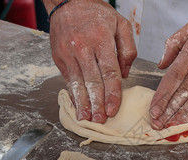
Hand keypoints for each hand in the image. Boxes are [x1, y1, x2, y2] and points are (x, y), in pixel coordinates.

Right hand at [47, 0, 136, 122]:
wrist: (67, 2)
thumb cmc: (96, 13)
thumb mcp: (120, 24)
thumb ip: (128, 48)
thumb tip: (125, 74)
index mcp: (100, 40)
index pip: (108, 72)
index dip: (112, 93)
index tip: (114, 109)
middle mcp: (83, 48)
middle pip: (92, 81)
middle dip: (97, 103)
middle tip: (100, 119)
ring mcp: (68, 54)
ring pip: (77, 83)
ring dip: (82, 103)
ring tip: (86, 117)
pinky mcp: (59, 58)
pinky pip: (67, 79)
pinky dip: (72, 94)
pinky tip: (76, 105)